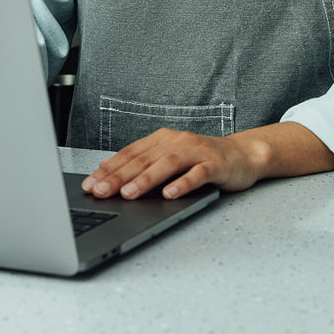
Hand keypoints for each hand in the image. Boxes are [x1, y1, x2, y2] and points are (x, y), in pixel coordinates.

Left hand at [80, 128, 271, 200]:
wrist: (243, 155)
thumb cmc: (202, 160)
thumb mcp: (168, 158)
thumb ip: (141, 162)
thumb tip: (106, 166)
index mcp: (162, 139)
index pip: (129, 154)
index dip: (108, 168)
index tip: (90, 184)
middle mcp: (176, 141)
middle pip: (143, 159)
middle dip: (119, 176)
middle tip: (101, 191)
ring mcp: (197, 152)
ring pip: (167, 164)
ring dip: (146, 180)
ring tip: (128, 194)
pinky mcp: (215, 164)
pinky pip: (197, 174)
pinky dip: (182, 184)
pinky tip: (169, 194)